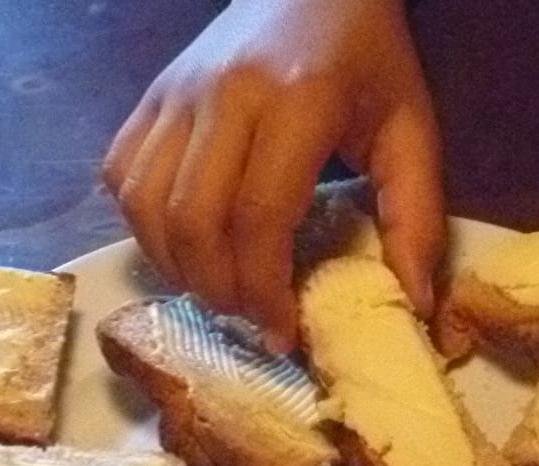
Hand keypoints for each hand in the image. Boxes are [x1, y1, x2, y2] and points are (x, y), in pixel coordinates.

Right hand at [102, 0, 444, 350]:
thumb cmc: (368, 62)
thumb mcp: (410, 130)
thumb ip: (417, 216)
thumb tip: (414, 304)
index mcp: (297, 100)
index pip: (260, 217)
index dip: (265, 289)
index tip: (283, 331)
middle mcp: (224, 93)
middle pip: (194, 220)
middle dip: (219, 289)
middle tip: (249, 318)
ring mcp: (177, 92)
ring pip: (146, 204)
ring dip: (176, 266)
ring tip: (217, 289)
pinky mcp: (150, 95)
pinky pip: (121, 175)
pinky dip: (143, 226)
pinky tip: (183, 246)